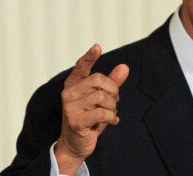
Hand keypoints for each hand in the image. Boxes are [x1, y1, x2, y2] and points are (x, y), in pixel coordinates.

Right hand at [55, 44, 128, 173]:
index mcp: (73, 84)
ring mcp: (70, 107)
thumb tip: (124, 67)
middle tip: (114, 102)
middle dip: (113, 91)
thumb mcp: (102, 100)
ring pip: (102, 97)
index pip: (81, 67)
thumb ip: (112, 82)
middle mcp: (68, 93)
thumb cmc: (89, 119)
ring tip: (111, 114)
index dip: (89, 57)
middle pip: (99, 80)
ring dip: (113, 107)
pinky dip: (112, 118)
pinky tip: (112, 122)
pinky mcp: (75, 121)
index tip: (97, 47)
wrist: (76, 145)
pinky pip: (102, 113)